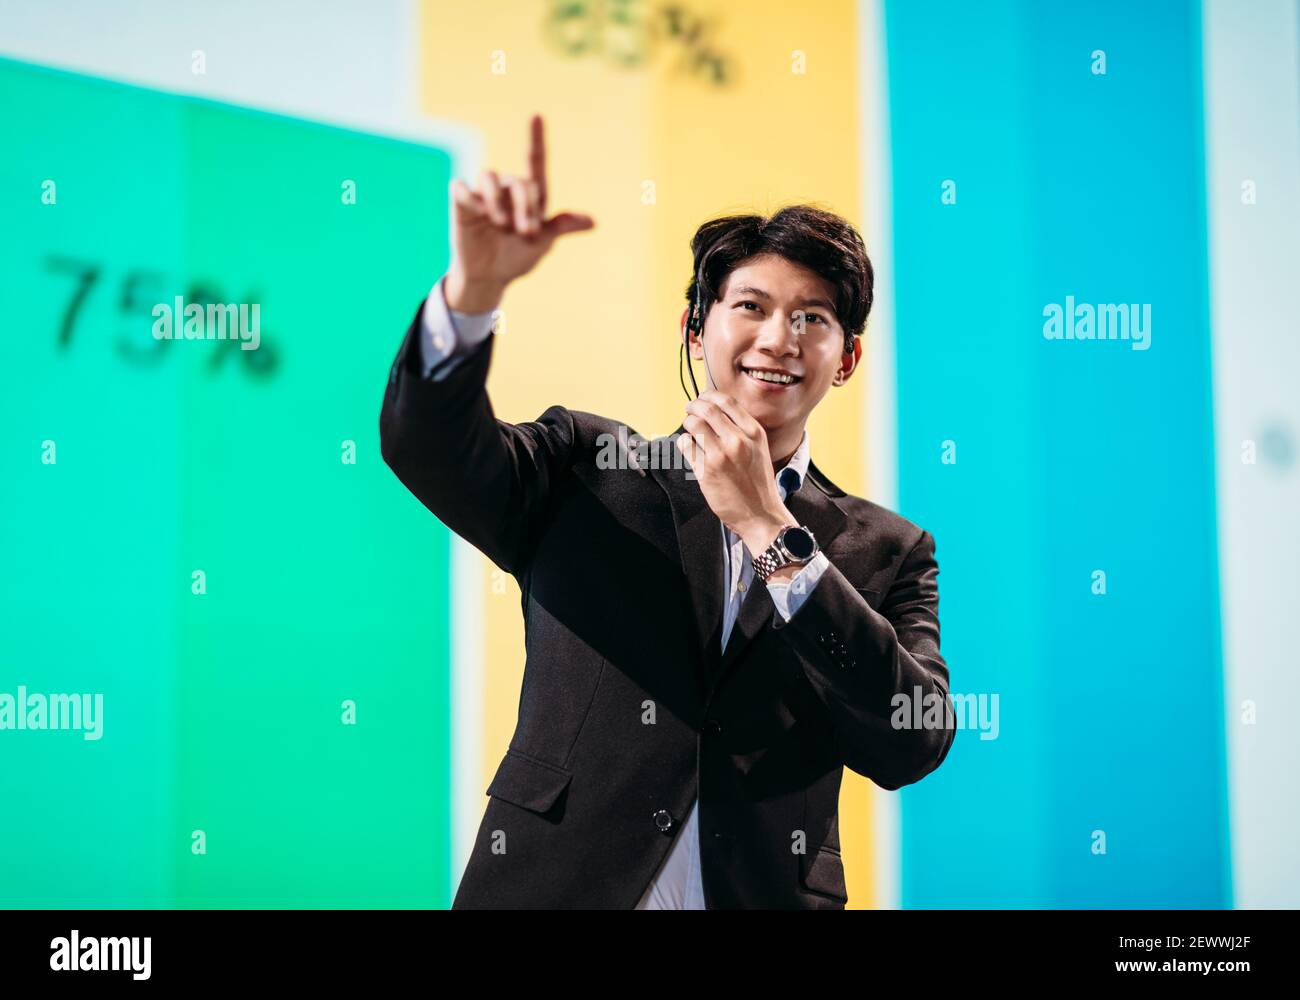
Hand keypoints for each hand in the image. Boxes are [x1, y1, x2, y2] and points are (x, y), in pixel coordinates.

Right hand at [445, 113, 595, 311]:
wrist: (489, 277)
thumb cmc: (517, 257)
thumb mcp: (543, 244)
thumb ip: (561, 228)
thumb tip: (593, 222)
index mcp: (531, 195)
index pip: (535, 161)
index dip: (536, 139)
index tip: (536, 116)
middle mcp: (508, 188)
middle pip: (519, 181)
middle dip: (525, 207)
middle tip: (528, 232)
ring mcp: (483, 193)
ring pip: (488, 176)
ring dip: (497, 200)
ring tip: (501, 224)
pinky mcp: (462, 202)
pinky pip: (461, 188)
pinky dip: (470, 197)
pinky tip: (476, 212)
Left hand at [674, 390, 793, 557]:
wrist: (760, 514)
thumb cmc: (758, 483)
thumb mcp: (759, 449)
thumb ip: (742, 429)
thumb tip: (716, 411)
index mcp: (753, 432)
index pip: (726, 401)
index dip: (708, 396)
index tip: (702, 399)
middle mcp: (738, 440)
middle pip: (706, 409)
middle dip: (693, 406)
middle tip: (689, 410)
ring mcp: (720, 455)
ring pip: (693, 425)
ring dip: (688, 425)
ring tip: (691, 431)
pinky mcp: (705, 470)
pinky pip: (686, 445)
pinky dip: (685, 443)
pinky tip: (691, 448)